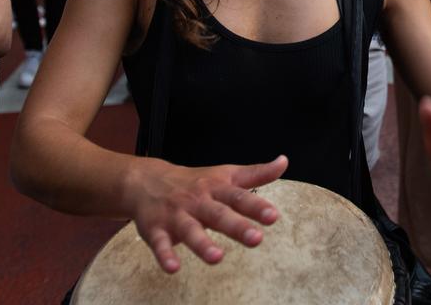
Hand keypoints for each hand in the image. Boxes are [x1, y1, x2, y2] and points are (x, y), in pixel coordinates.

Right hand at [126, 155, 287, 272]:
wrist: (147, 180)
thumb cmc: (195, 182)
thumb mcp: (226, 174)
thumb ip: (256, 174)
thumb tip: (284, 162)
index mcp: (216, 189)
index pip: (238, 197)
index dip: (256, 206)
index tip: (273, 216)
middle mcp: (197, 201)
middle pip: (218, 214)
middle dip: (236, 226)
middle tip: (256, 239)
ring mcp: (176, 215)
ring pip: (190, 230)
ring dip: (202, 244)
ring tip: (217, 257)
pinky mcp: (156, 230)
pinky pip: (160, 244)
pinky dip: (165, 255)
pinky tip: (173, 268)